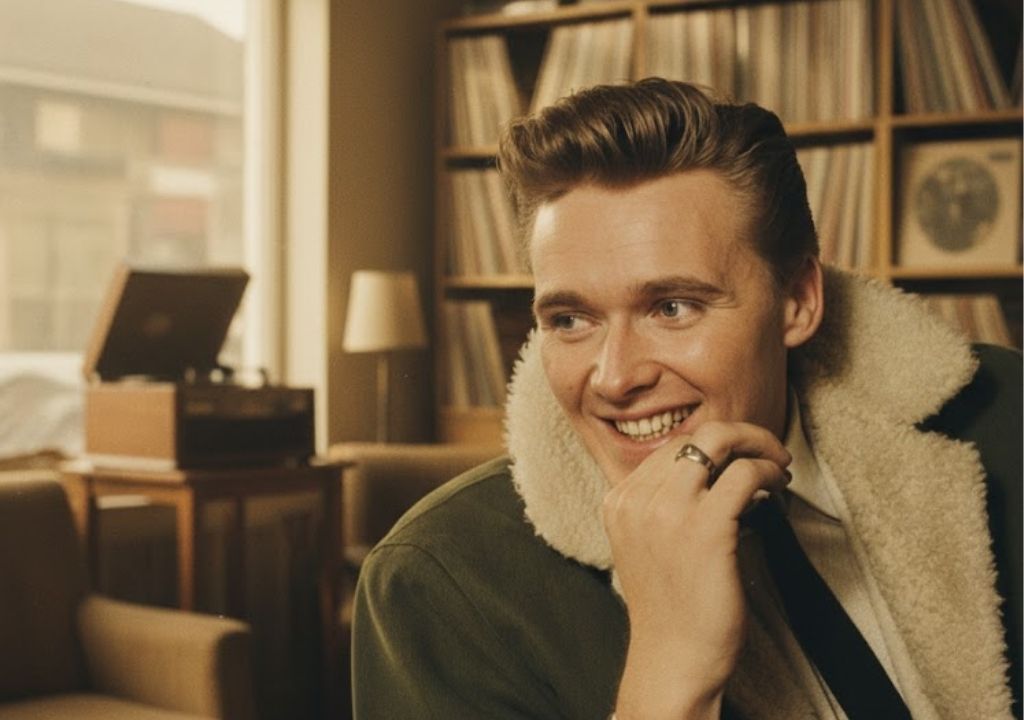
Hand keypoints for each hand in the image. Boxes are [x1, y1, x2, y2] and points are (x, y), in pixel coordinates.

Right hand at [604, 421, 790, 719]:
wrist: (674, 659)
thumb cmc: (672, 607)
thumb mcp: (649, 544)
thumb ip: (665, 505)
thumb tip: (721, 468)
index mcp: (619, 502)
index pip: (669, 446)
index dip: (713, 444)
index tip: (741, 456)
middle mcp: (637, 501)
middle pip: (693, 436)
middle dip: (740, 434)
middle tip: (769, 450)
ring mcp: (668, 512)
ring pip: (718, 441)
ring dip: (758, 445)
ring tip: (778, 464)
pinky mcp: (705, 528)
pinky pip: (745, 474)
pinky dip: (768, 470)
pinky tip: (778, 484)